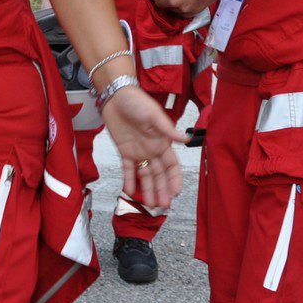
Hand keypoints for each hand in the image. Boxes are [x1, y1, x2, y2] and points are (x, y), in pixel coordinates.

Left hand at [101, 84, 187, 208]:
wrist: (116, 96)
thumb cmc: (137, 101)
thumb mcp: (154, 115)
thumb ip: (168, 129)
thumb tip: (187, 138)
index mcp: (162, 142)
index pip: (172, 165)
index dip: (175, 179)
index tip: (176, 192)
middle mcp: (152, 150)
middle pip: (159, 174)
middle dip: (162, 190)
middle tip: (163, 206)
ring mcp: (138, 152)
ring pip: (145, 175)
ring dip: (148, 189)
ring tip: (150, 204)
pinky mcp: (125, 151)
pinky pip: (127, 169)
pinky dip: (129, 180)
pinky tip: (130, 191)